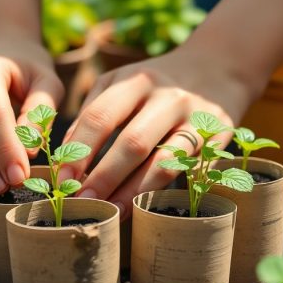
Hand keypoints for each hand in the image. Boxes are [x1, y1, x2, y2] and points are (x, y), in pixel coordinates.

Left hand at [60, 47, 256, 218]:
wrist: (217, 69)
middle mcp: (169, 97)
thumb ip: (92, 112)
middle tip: (83, 202)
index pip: (101, 116)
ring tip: (112, 213)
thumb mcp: (121, 83)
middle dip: (105, 177)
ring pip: (165, 163)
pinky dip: (166, 191)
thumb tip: (65, 153)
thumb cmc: (154, 85)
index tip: (62, 178)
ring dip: (135, 192)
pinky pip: (190, 172)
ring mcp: (198, 119)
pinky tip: (145, 208)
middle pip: (133, 143)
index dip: (80, 150)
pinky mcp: (219, 138)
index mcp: (136, 81)